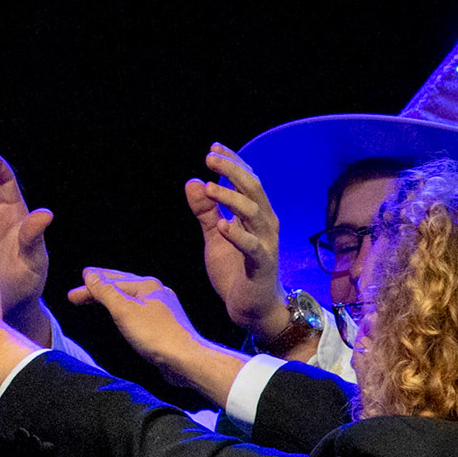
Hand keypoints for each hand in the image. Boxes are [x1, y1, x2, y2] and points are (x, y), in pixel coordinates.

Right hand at [69, 267, 245, 405]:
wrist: (186, 360)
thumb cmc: (157, 336)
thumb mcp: (123, 310)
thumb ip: (105, 291)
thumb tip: (90, 274)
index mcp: (147, 285)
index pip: (111, 281)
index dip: (89, 286)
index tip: (72, 293)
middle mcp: (156, 293)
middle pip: (121, 286)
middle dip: (98, 290)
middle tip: (77, 296)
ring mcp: (163, 309)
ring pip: (130, 299)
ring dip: (111, 300)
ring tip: (96, 302)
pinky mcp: (165, 326)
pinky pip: (138, 312)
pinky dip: (124, 311)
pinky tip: (122, 318)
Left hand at [184, 143, 289, 339]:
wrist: (253, 309)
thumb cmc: (237, 270)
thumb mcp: (215, 236)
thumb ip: (205, 211)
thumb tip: (191, 181)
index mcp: (255, 215)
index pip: (247, 181)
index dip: (233, 162)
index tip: (213, 147)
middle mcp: (265, 225)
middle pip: (253, 189)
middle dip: (232, 170)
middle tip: (209, 158)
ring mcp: (266, 244)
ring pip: (254, 212)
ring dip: (231, 197)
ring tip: (208, 186)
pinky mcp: (262, 266)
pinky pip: (252, 247)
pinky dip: (238, 235)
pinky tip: (222, 225)